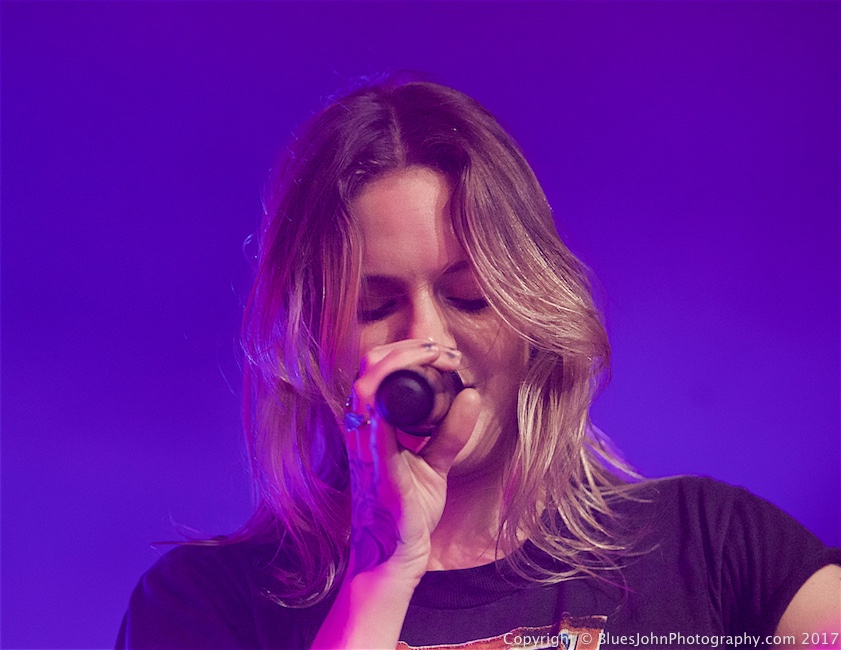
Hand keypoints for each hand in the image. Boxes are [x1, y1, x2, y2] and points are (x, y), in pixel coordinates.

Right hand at [345, 339, 480, 578]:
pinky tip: (430, 390)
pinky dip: (398, 400)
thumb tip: (472, 396)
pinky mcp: (377, 469)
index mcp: (370, 424)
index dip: (407, 350)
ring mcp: (364, 447)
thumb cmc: (405, 510)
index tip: (443, 353)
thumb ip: (450, 432)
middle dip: (408, 349)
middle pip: (369, 367)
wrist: (391, 557)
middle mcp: (361, 430)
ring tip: (442, 360)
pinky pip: (376, 428)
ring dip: (405, 363)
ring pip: (367, 386)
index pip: (375, 369)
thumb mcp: (434, 463)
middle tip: (446, 353)